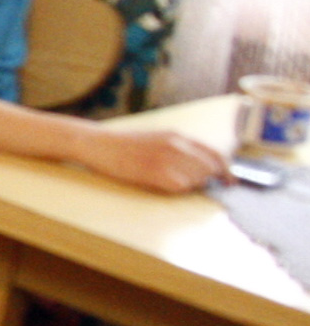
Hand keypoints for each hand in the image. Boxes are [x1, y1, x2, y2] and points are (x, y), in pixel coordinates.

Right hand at [77, 123, 230, 194]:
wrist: (97, 144)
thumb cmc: (123, 145)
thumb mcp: (157, 138)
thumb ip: (179, 149)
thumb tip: (202, 167)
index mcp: (178, 136)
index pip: (215, 154)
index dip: (226, 170)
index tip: (229, 181)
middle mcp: (176, 145)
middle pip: (208, 169)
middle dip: (205, 179)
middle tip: (190, 184)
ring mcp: (166, 158)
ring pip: (196, 179)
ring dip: (189, 185)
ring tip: (169, 181)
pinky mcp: (155, 172)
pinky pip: (180, 186)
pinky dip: (177, 189)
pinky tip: (161, 184)